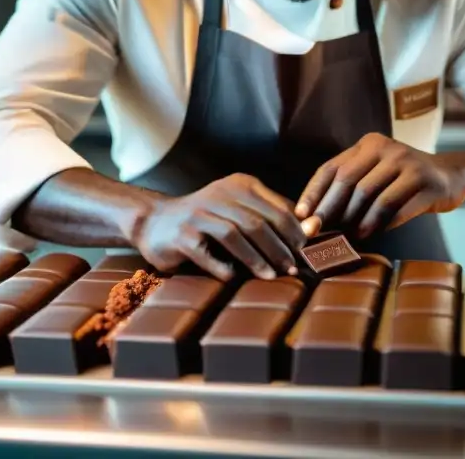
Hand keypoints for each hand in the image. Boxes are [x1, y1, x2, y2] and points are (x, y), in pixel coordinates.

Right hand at [132, 173, 305, 280]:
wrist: (155, 222)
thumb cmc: (207, 219)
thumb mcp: (239, 208)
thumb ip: (270, 214)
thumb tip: (309, 230)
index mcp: (239, 185)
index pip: (274, 205)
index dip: (294, 229)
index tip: (307, 249)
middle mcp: (218, 195)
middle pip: (257, 221)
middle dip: (279, 247)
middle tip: (294, 267)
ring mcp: (198, 214)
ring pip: (235, 235)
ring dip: (257, 259)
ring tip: (272, 276)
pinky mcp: (181, 235)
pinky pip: (207, 254)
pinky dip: (223, 267)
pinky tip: (235, 278)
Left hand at [295, 133, 464, 239]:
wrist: (450, 177)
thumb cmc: (403, 180)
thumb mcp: (376, 173)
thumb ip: (351, 188)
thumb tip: (316, 219)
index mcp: (368, 144)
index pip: (331, 168)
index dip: (313, 193)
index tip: (301, 216)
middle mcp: (385, 148)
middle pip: (347, 181)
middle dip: (328, 209)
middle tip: (315, 232)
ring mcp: (407, 162)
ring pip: (369, 195)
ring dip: (354, 220)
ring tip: (346, 237)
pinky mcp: (424, 181)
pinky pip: (394, 206)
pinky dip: (377, 223)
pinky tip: (369, 235)